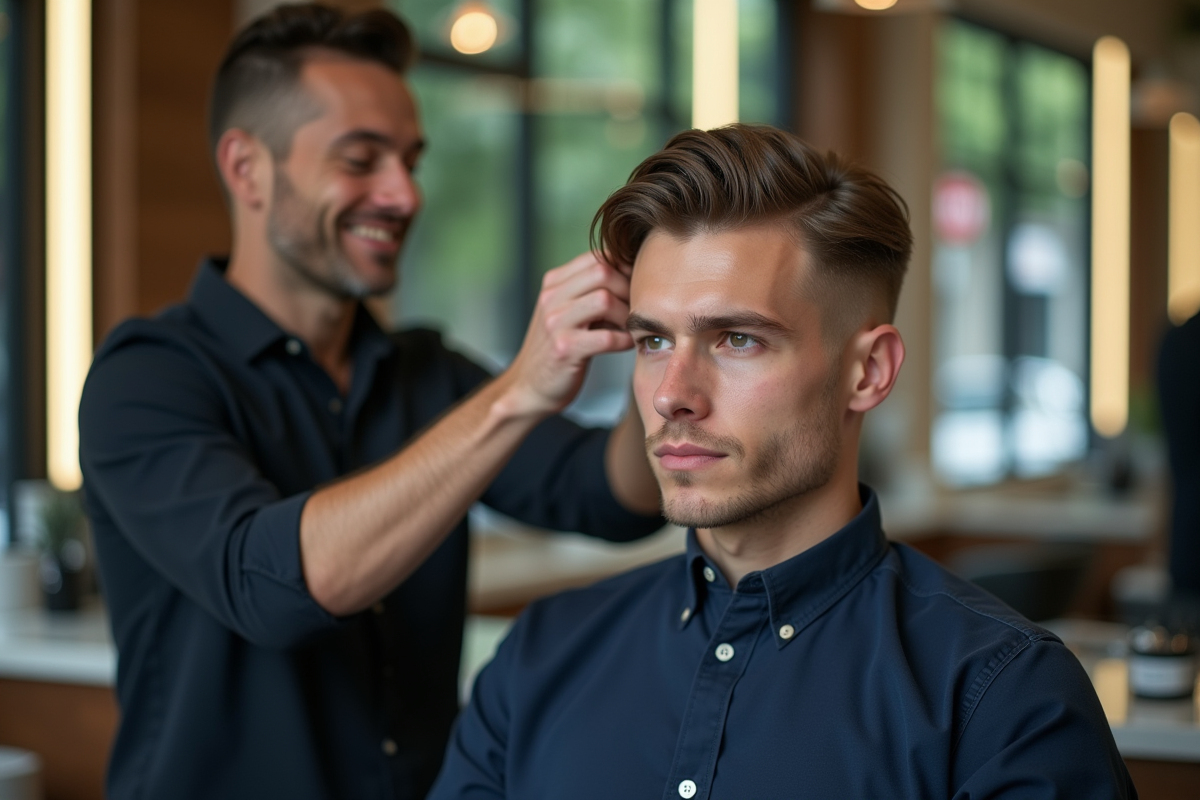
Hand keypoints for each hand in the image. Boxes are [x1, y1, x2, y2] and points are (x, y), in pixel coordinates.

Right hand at [501, 252, 634, 416]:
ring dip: (626, 314)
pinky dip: (624, 340)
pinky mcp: (564, 350)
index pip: (596, 257)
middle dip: (627, 288)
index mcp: (554, 283)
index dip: (623, 268)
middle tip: (635, 308)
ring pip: (604, 300)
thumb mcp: (566, 311)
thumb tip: (631, 273)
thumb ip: (589, 291)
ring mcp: (555, 323)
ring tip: (629, 327)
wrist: (528, 386)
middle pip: (602, 271)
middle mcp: (551, 298)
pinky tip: (626, 345)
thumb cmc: (557, 348)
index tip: (635, 287)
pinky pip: (606, 337)